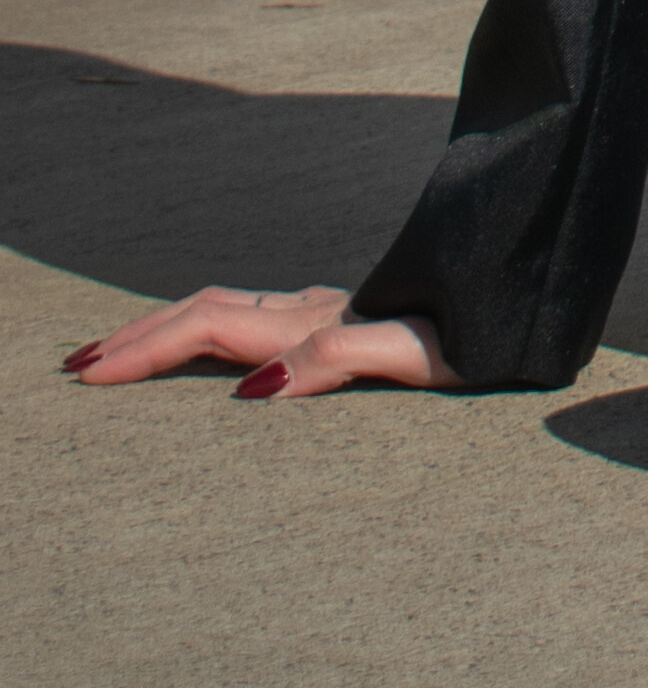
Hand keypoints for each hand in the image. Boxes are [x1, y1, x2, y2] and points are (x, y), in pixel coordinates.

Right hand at [61, 286, 454, 399]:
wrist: (530, 300)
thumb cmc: (483, 336)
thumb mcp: (419, 356)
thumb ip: (341, 359)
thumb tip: (256, 387)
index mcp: (321, 322)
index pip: (212, 328)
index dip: (148, 349)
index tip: (89, 374)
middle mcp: (318, 310)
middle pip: (206, 311)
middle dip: (139, 337)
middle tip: (76, 364)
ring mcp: (330, 310)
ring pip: (228, 309)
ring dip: (168, 328)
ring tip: (120, 350)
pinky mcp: (346, 318)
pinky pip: (257, 317)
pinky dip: (209, 329)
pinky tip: (210, 343)